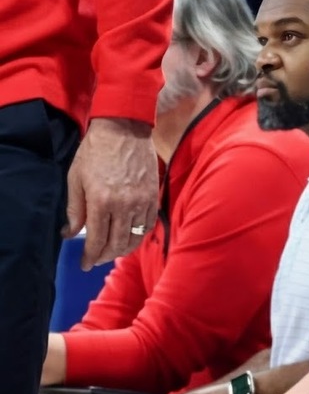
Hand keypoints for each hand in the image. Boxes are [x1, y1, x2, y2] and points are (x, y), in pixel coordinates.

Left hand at [65, 117, 157, 267]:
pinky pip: (147, 224)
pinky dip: (138, 235)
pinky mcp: (153, 196)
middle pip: (117, 243)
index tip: (85, 264)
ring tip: (112, 251)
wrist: (124, 129)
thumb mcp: (76, 179)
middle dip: (105, 256)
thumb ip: (75, 209)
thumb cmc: (95, 152)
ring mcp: (142, 201)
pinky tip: (129, 236)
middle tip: (96, 259)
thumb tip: (71, 233)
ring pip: (135, 237)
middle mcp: (124, 205)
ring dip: (123, 249)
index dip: (90, 256)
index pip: (97, 240)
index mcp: (101, 201)